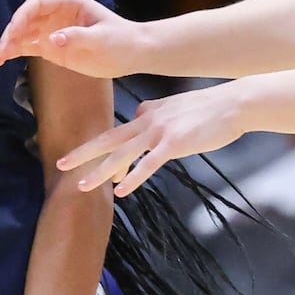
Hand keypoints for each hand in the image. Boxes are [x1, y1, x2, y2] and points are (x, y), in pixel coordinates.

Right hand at [0, 0, 142, 77]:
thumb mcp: (102, 39)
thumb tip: (52, 40)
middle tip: (2, 49)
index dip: (23, 16)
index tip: (14, 32)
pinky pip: (27, 47)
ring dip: (8, 44)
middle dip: (12, 33)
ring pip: (23, 33)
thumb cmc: (121, 40)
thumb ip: (77, 38)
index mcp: (68, 2)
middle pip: (26, 18)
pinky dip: (13, 52)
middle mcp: (55, 13)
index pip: (38, 4)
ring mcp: (51, 29)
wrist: (132, 53)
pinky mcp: (51, 46)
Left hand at [59, 83, 246, 196]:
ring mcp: (160, 132)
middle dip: (82, 153)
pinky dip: (133, 177)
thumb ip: (156, 111)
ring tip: (82, 185)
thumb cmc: (209, 108)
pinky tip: (121, 190)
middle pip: (109, 140)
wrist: (234, 104)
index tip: (88, 165)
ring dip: (100, 171)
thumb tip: (141, 111)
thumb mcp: (176, 106)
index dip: (101, 150)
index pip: (118, 134)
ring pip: (122, 154)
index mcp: (148, 113)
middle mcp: (148, 121)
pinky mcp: (175, 144)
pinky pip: (148, 164)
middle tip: (60, 164)